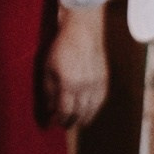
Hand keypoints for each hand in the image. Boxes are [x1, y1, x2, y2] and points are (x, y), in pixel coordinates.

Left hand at [40, 7, 108, 129]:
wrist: (83, 29)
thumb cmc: (62, 46)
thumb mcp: (48, 67)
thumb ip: (49, 90)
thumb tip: (49, 108)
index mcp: (69, 84)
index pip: (65, 112)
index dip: (59, 120)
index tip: (53, 123)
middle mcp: (85, 86)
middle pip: (80, 114)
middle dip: (71, 122)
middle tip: (64, 124)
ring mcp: (98, 83)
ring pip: (92, 110)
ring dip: (83, 118)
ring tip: (76, 121)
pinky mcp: (106, 79)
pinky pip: (101, 101)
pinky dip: (94, 109)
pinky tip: (89, 110)